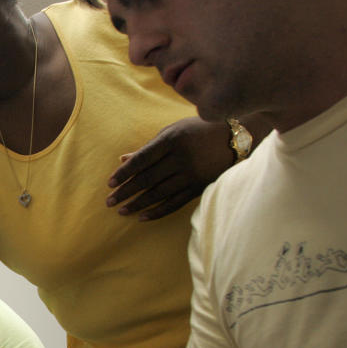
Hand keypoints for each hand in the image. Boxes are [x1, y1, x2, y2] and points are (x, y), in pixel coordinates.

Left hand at [106, 117, 232, 220]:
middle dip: (126, 192)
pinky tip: (142, 217)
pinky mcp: (200, 187)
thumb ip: (149, 146)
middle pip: (147, 178)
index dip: (124, 173)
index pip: (142, 159)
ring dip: (138, 204)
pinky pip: (175, 202)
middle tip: (109, 202)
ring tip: (122, 211)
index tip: (109, 184)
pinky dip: (158, 211)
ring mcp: (191, 174)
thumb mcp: (174, 131)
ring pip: (159, 193)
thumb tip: (123, 159)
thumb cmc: (199, 130)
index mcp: (172, 140)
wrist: (237, 138)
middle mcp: (181, 157)